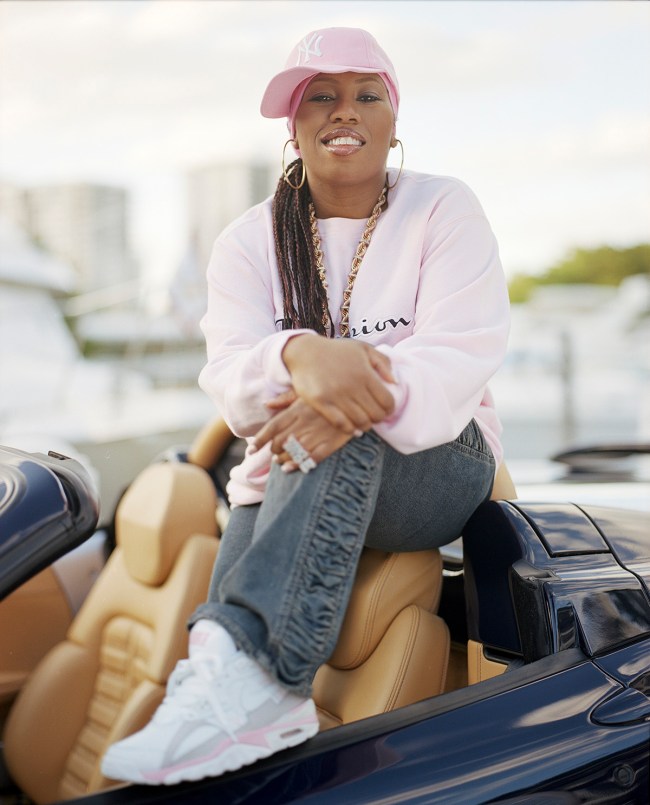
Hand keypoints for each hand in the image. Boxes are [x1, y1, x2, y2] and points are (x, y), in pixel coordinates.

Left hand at [252, 397, 353, 471]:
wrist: (357, 398)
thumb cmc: (328, 393)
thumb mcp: (306, 391)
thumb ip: (285, 399)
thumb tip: (267, 404)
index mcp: (297, 409)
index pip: (272, 427)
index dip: (259, 440)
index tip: (251, 450)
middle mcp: (305, 423)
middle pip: (281, 442)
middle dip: (273, 451)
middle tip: (273, 454)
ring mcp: (318, 434)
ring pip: (294, 452)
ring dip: (283, 459)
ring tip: (280, 461)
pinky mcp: (331, 443)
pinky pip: (312, 458)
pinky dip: (299, 465)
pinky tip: (291, 467)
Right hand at [281, 335, 395, 434]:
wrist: (305, 352)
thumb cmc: (337, 350)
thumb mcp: (363, 348)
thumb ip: (383, 362)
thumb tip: (395, 382)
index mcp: (365, 373)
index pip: (387, 401)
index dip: (390, 409)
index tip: (386, 409)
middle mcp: (352, 386)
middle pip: (375, 415)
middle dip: (378, 418)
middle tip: (374, 416)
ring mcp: (336, 396)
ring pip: (360, 422)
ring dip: (365, 425)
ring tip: (363, 421)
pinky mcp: (321, 403)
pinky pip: (341, 424)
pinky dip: (349, 429)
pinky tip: (351, 427)